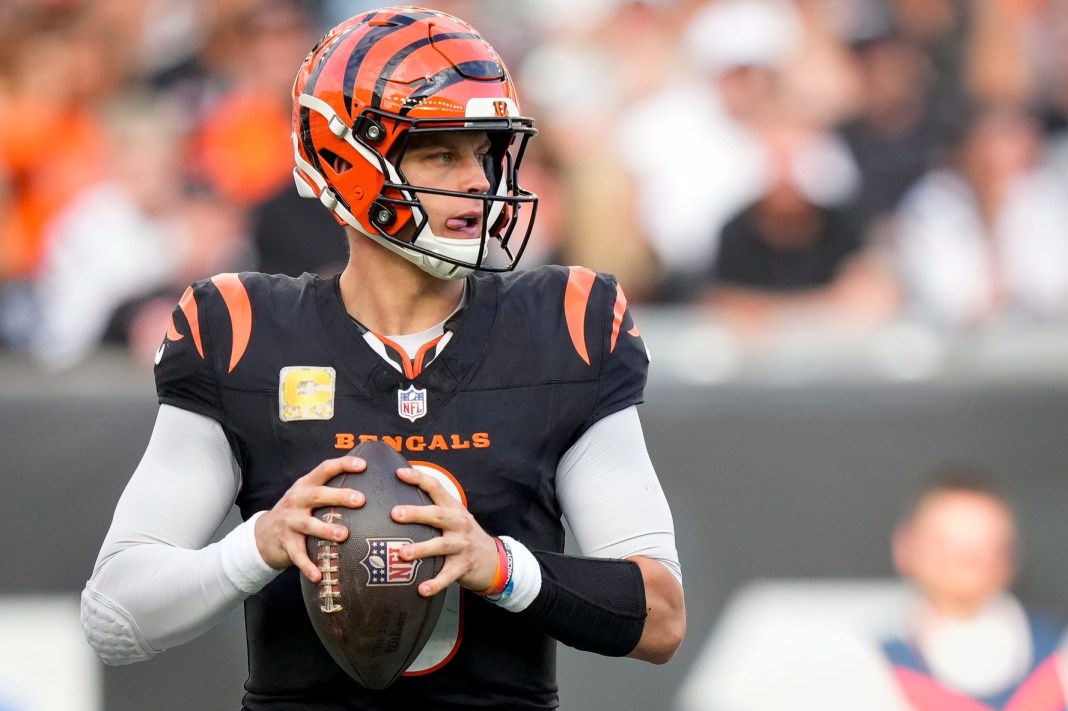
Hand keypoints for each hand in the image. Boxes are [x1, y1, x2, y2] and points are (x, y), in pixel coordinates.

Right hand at [254, 456, 366, 581]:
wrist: (263, 533)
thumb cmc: (297, 511)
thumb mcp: (307, 494)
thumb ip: (329, 488)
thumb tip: (367, 482)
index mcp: (305, 485)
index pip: (324, 469)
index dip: (343, 465)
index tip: (363, 465)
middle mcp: (297, 500)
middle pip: (318, 495)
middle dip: (339, 496)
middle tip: (360, 500)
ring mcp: (290, 522)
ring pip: (308, 525)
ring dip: (326, 530)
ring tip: (343, 535)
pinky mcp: (285, 543)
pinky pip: (297, 555)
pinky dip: (307, 566)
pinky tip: (318, 575)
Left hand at [390, 467, 499, 596]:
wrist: (493, 559)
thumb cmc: (464, 535)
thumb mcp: (454, 517)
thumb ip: (433, 508)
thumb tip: (397, 500)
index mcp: (453, 508)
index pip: (436, 488)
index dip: (419, 478)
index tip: (399, 473)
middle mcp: (459, 524)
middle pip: (438, 515)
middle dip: (416, 513)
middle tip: (395, 513)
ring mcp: (462, 546)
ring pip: (442, 545)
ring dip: (422, 548)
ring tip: (403, 553)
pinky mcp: (463, 567)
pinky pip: (448, 576)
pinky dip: (435, 583)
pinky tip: (421, 589)